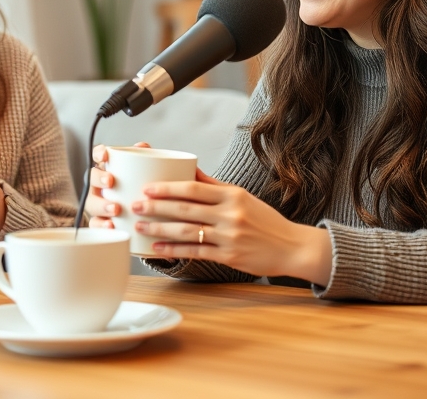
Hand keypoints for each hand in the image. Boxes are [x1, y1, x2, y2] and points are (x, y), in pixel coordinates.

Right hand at [83, 142, 149, 228]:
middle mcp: (100, 186)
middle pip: (91, 179)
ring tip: (116, 209)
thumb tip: (143, 146)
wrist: (152, 216)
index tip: (105, 155)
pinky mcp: (102, 222)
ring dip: (101, 205)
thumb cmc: (145, 189)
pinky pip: (96, 225)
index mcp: (109, 169)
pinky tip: (112, 227)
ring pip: (91, 203)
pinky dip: (102, 226)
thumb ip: (146, 159)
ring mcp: (99, 204)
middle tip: (110, 182)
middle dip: (98, 179)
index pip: (98, 156)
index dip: (98, 153)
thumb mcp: (148, 173)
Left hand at [132, 172, 332, 284]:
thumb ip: (214, 186)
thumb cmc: (264, 220)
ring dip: (159, 230)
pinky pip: (196, 252)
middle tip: (135, 205)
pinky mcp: (229, 256)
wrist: (291, 246)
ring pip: (187, 231)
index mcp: (232, 195)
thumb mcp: (242, 197)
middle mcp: (230, 214)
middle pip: (185, 208)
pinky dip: (174, 251)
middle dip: (156, 207)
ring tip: (140, 227)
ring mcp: (229, 236)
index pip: (193, 188)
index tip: (147, 188)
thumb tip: (189, 171)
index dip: (167, 188)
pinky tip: (157, 249)